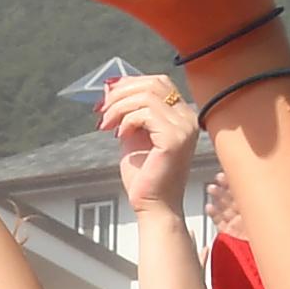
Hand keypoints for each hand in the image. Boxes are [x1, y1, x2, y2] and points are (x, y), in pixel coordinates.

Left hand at [101, 73, 197, 211]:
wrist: (153, 206)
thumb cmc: (144, 177)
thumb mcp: (133, 135)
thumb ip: (128, 112)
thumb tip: (111, 87)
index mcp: (181, 116)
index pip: (158, 83)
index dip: (129, 83)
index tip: (105, 97)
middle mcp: (188, 118)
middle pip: (153, 83)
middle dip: (121, 93)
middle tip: (101, 109)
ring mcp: (184, 128)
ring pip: (147, 96)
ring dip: (118, 107)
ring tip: (106, 124)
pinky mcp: (174, 139)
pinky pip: (146, 113)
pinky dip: (126, 120)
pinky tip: (119, 135)